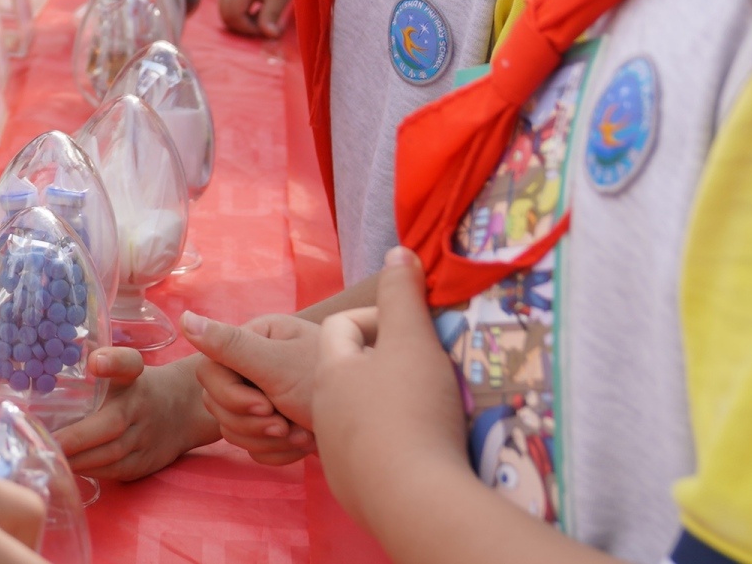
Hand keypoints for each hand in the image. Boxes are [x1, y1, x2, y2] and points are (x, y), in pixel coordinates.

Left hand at [56, 347, 219, 480]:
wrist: (184, 410)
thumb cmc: (136, 387)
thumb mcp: (121, 368)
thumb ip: (94, 359)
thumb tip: (51, 352)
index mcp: (133, 377)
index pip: (128, 364)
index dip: (113, 362)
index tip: (95, 362)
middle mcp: (142, 406)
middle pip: (113, 423)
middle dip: (77, 436)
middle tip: (44, 439)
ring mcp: (146, 437)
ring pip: (112, 453)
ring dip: (78, 459)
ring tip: (48, 456)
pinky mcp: (144, 463)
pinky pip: (114, 470)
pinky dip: (89, 470)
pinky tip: (67, 466)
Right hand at [183, 307, 327, 441]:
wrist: (381, 430)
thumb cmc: (334, 388)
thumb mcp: (280, 366)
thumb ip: (230, 346)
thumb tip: (184, 319)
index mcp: (257, 338)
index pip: (209, 369)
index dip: (232, 395)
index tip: (266, 406)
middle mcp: (257, 364)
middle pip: (217, 404)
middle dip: (254, 422)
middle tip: (286, 424)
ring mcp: (267, 396)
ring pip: (234, 429)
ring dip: (269, 440)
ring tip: (301, 435)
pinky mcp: (278, 425)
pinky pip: (254, 447)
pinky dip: (279, 453)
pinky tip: (305, 446)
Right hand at [217, 0, 297, 37]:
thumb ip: (272, 15)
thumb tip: (268, 36)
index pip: (233, 16)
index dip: (248, 28)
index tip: (270, 28)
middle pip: (225, 15)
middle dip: (244, 26)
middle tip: (268, 25)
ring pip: (225, 10)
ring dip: (242, 20)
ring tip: (265, 16)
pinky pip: (229, 3)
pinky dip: (241, 12)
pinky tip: (259, 8)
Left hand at [312, 251, 477, 537]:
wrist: (416, 501)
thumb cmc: (412, 412)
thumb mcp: (412, 340)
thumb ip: (403, 293)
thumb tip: (397, 251)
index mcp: (331, 372)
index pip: (342, 328)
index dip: (380, 320)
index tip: (413, 332)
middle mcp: (324, 413)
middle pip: (351, 373)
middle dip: (386, 365)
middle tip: (426, 371)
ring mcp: (338, 455)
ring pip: (360, 415)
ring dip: (389, 406)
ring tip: (427, 409)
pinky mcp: (356, 489)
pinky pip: (373, 454)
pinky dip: (395, 444)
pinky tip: (423, 448)